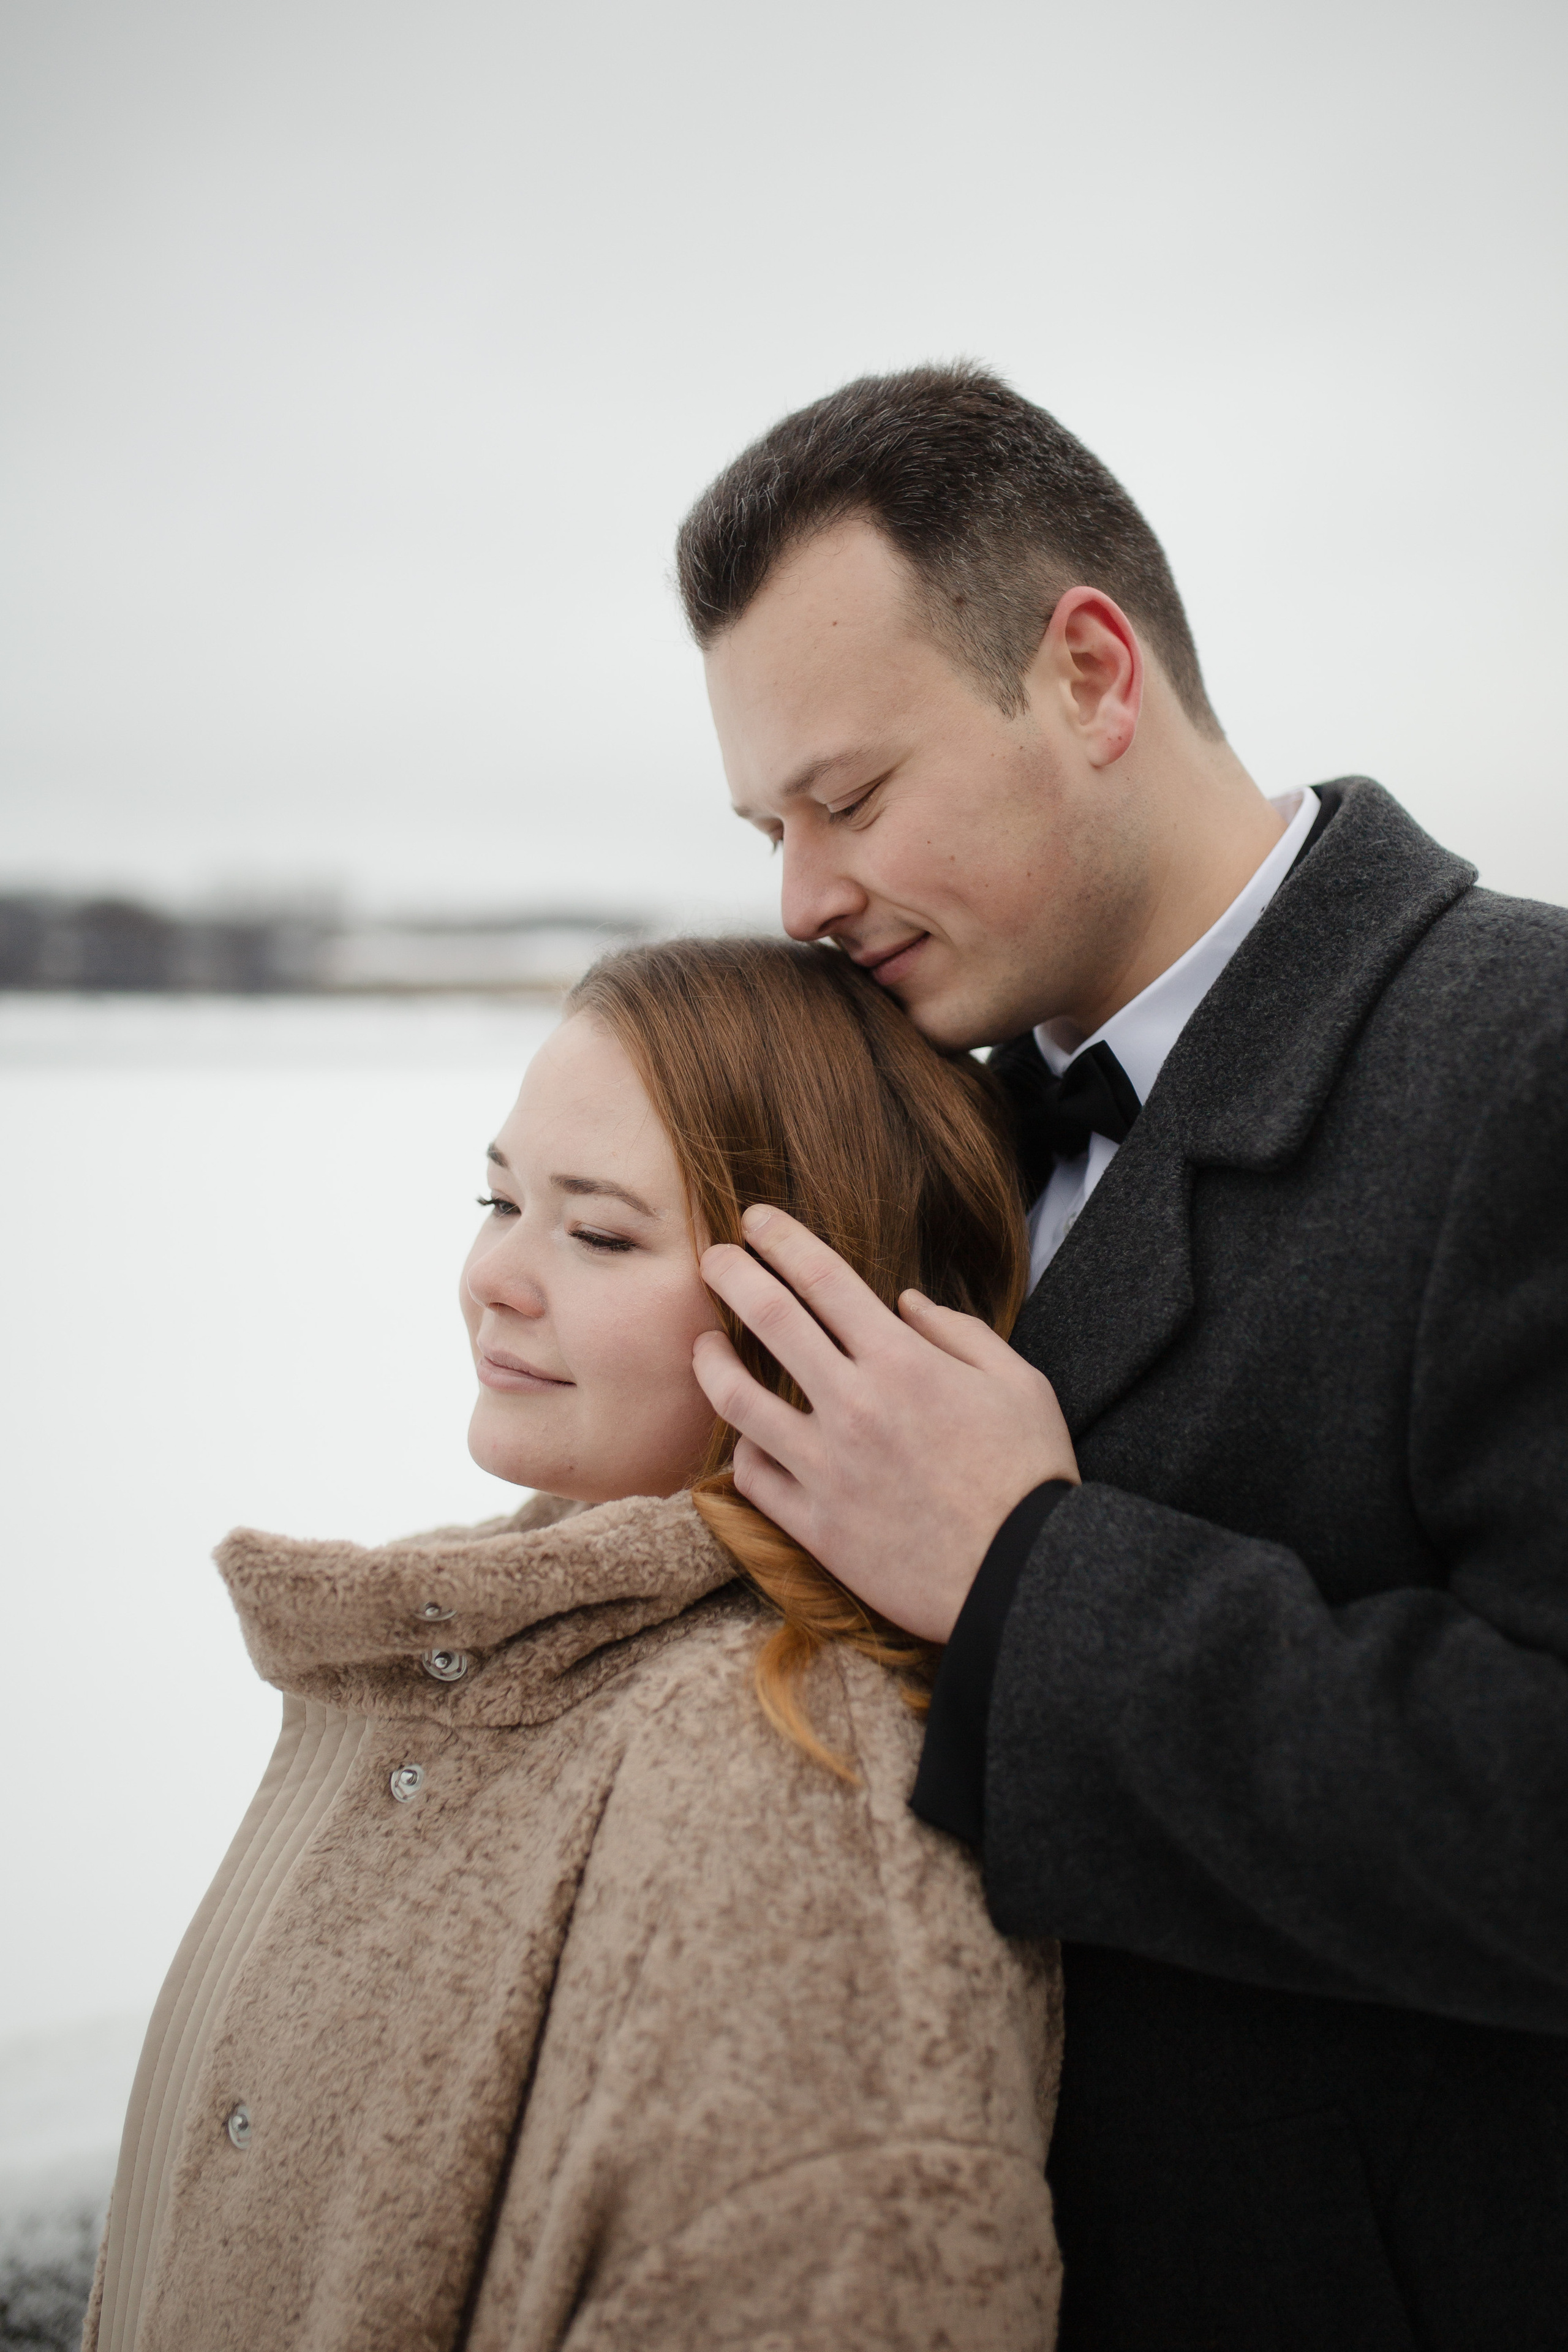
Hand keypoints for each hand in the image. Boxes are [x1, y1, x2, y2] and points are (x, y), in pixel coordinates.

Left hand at [692, 1205, 1077, 1642]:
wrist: (1023, 1578)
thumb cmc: (1030, 1475)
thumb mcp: (1019, 1382)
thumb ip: (960, 1332)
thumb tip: (907, 1302)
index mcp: (903, 1362)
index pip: (823, 1278)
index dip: (781, 1240)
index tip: (755, 1220)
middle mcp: (855, 1405)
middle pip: (769, 1318)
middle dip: (730, 1274)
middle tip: (712, 1258)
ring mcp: (828, 1468)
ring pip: (737, 1400)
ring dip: (710, 1361)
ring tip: (702, 1344)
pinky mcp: (816, 1526)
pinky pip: (753, 1477)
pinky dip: (743, 1450)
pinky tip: (745, 1435)